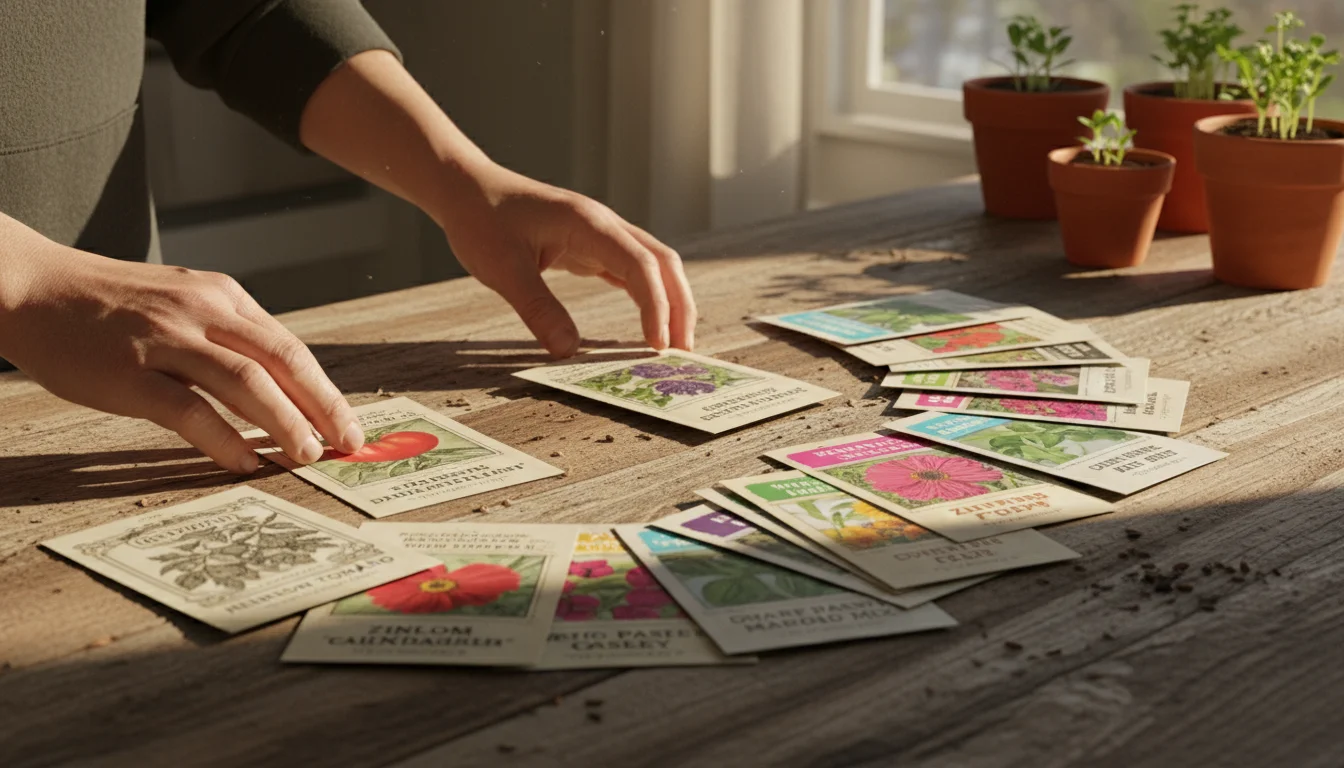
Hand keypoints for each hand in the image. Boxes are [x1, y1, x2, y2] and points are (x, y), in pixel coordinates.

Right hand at [0, 244, 362, 471]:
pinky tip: (246, 460)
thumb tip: (277, 385)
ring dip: (286, 423)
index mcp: (222, 297)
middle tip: (349, 444)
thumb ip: (227, 334)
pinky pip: (190, 409)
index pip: (289, 347)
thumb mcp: (181, 301)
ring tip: (309, 455)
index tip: (349, 423)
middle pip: (282, 362)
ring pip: (247, 382)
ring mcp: (166, 341)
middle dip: (323, 407)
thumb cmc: (109, 304)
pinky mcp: (130, 373)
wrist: (30, 287)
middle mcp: (203, 313)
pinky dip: (225, 437)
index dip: (324, 389)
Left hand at [434, 163, 696, 357]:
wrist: (468, 189)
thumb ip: (537, 308)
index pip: (640, 264)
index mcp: (588, 223)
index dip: (655, 305)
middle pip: (663, 263)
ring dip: (670, 303)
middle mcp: (604, 225)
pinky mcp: (593, 246)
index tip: (657, 345)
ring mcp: (602, 235)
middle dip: (679, 306)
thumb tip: (567, 351)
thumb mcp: (502, 269)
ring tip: (674, 344)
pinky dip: (647, 298)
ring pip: (654, 267)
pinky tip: (650, 325)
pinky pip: (632, 272)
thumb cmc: (481, 221)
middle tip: (683, 352)